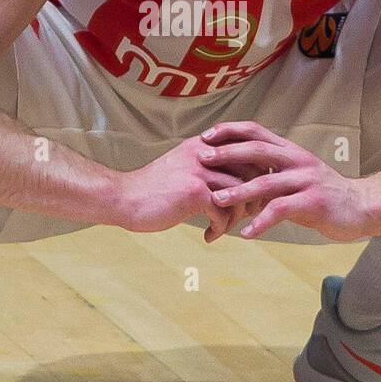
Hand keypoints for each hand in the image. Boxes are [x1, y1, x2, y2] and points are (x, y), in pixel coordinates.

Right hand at [116, 136, 251, 240]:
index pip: (246, 153)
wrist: (123, 198)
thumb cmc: (153, 188)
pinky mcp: (194, 193)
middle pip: (250, 173)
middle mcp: (204, 153)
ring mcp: (199, 172)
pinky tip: (209, 236)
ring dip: (237, 216)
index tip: (253, 194)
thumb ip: (206, 166)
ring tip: (225, 227)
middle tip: (245, 215)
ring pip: (239, 195)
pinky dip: (220, 229)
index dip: (257, 175)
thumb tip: (234, 181)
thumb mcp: (182, 166)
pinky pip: (223, 214)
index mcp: (203, 145)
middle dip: (253, 197)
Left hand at [198, 121, 370, 241]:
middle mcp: (298, 160)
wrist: (361, 206)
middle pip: (258, 150)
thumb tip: (238, 176)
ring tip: (218, 200)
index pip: (257, 131)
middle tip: (202, 159)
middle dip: (228, 154)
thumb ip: (271, 173)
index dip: (230, 131)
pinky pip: (282, 211)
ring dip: (239, 191)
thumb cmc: (323, 194)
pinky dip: (262, 222)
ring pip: (267, 183)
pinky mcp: (313, 203)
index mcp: (291, 151)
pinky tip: (247, 234)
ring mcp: (306, 181)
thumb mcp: (297, 176)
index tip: (205, 136)